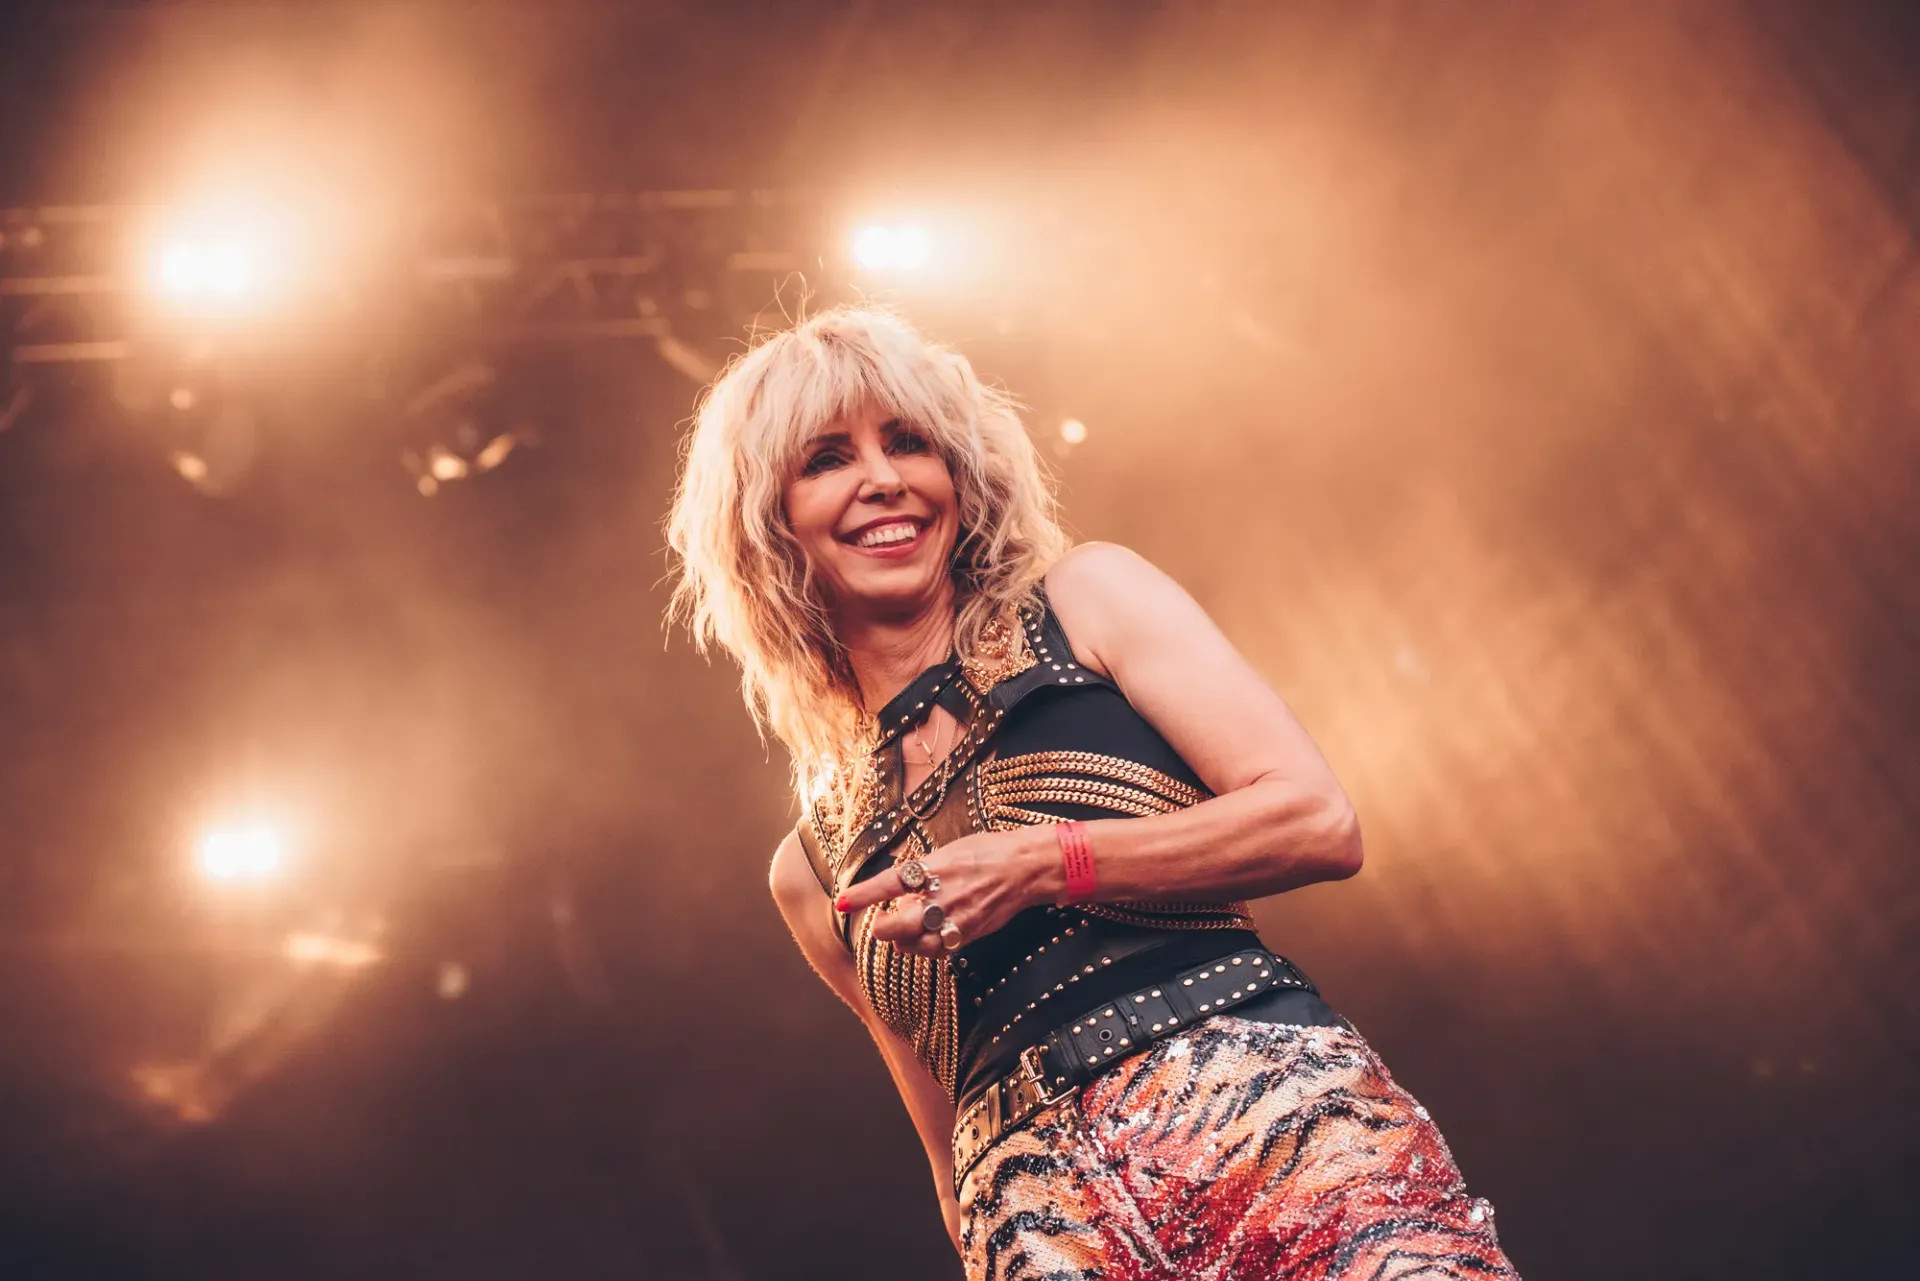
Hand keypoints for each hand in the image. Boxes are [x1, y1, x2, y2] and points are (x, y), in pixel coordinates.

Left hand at [834, 825, 1060, 956]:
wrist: (1025, 869)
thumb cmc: (987, 852)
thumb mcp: (949, 851)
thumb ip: (922, 870)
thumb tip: (899, 886)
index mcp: (935, 868)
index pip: (889, 884)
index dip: (863, 894)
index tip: (842, 902)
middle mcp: (943, 896)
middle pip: (899, 925)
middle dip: (883, 928)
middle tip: (880, 923)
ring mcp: (957, 918)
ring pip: (917, 945)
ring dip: (904, 941)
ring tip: (903, 931)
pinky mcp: (969, 934)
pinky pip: (939, 949)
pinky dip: (927, 946)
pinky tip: (926, 937)